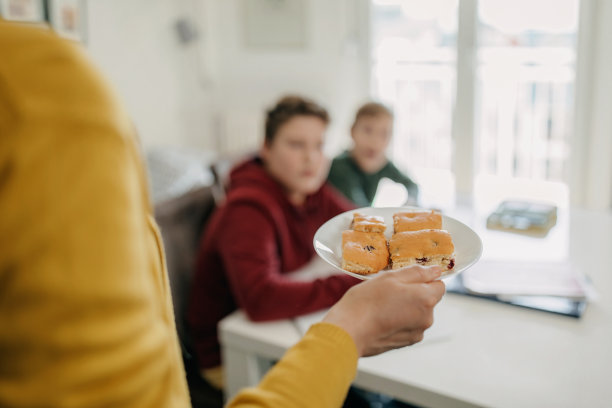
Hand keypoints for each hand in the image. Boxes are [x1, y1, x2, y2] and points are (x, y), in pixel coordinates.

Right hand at [323, 265, 444, 356]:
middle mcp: (427, 318)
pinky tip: (381, 318)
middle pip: (427, 299)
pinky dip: (398, 320)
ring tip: (382, 306)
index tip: (405, 279)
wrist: (349, 332)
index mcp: (426, 299)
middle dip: (412, 293)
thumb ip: (416, 273)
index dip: (423, 279)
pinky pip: (408, 325)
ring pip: (416, 312)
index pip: (439, 284)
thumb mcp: (389, 278)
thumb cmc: (366, 302)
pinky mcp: (406, 343)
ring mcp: (417, 333)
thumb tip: (435, 271)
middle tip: (388, 291)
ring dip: (405, 307)